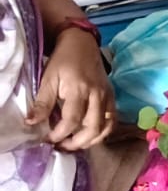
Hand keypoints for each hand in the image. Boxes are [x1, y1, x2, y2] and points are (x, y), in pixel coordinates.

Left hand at [27, 29, 113, 150]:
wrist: (82, 44)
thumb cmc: (63, 60)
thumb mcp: (48, 78)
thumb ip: (42, 102)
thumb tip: (32, 123)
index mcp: (79, 89)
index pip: (72, 120)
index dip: (60, 134)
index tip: (49, 139)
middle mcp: (97, 94)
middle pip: (93, 128)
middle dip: (77, 142)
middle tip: (62, 146)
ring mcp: (108, 96)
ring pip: (106, 126)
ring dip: (92, 140)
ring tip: (76, 143)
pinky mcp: (112, 96)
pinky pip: (112, 119)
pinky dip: (103, 131)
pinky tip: (91, 135)